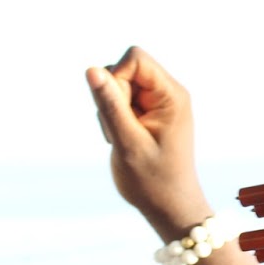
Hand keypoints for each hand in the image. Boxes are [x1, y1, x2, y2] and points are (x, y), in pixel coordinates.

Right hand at [86, 49, 210, 237]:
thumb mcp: (127, 142)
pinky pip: (118, 102)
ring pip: (115, 87)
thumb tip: (92, 69)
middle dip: (111, 99)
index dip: (116, 78)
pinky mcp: (145, 113)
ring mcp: (156, 103)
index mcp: (172, 95)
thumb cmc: (153, 180)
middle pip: (122, 71)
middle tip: (120, 133)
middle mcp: (167, 93)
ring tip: (123, 140)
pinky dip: (112, 120)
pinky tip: (123, 141)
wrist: (168, 205)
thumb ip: (110, 105)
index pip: (135, 58)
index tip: (117, 111)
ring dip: (110, 113)